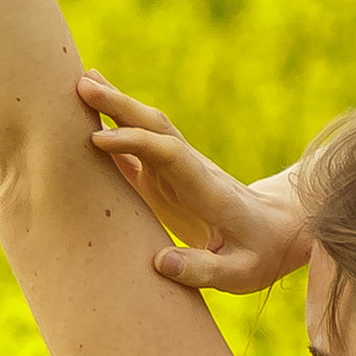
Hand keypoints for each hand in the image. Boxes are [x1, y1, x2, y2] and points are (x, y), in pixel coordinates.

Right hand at [78, 73, 312, 291]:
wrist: (276, 230)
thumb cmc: (258, 254)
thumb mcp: (240, 273)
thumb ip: (204, 269)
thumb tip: (160, 262)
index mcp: (206, 188)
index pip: (169, 153)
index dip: (135, 143)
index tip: (98, 140)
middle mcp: (189, 169)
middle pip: (155, 127)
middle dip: (119, 106)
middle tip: (81, 85)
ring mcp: (174, 170)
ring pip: (144, 128)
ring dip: (114, 106)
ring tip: (78, 82)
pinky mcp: (163, 178)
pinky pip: (134, 148)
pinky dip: (110, 128)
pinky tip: (86, 114)